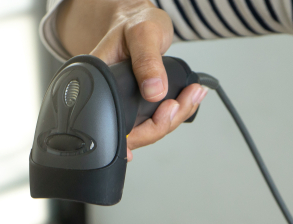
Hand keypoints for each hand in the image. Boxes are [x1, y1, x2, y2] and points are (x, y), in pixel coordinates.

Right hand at [56, 0, 207, 160]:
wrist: (138, 19)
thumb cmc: (133, 23)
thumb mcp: (142, 33)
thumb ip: (147, 60)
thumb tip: (154, 91)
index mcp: (99, 86)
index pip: (114, 125)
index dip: (135, 136)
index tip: (160, 121)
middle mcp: (110, 101)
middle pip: (135, 134)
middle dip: (163, 123)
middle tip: (182, 102)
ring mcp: (124, 106)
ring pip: (148, 129)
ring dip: (174, 118)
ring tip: (193, 95)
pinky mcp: (138, 106)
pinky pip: (156, 119)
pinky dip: (176, 111)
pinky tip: (190, 99)